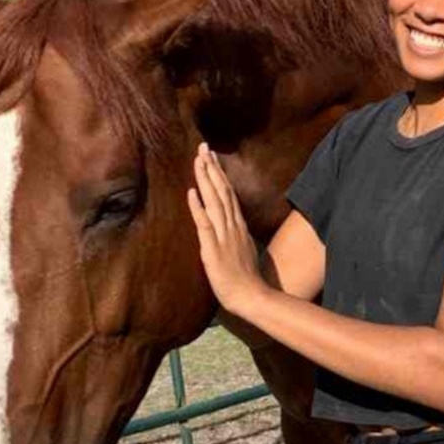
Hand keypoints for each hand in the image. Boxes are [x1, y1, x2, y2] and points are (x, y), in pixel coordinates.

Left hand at [187, 142, 266, 314]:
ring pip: (214, 201)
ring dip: (205, 180)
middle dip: (212, 168)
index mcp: (238, 226)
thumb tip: (228, 229)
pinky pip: (205, 224)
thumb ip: (234, 237)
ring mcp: (223, 236)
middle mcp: (232, 226)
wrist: (252, 296)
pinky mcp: (213, 249)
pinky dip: (198, 207)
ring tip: (198, 160)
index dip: (219, 174)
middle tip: (203, 147)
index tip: (212, 157)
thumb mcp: (242, 251)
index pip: (228, 194)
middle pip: (222, 191)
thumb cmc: (246, 279)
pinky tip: (191, 192)